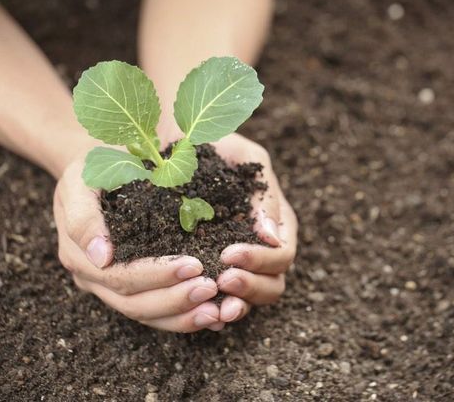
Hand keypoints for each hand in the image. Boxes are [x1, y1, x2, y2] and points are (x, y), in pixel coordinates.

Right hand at [53, 157, 224, 332]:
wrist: (95, 165)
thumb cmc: (94, 167)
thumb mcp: (81, 179)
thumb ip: (84, 216)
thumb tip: (102, 258)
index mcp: (79, 253)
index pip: (120, 277)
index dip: (157, 276)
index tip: (194, 265)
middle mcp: (93, 277)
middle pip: (135, 303)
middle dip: (175, 299)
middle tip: (212, 288)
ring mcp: (110, 287)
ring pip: (147, 315)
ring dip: (183, 315)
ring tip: (217, 310)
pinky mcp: (131, 288)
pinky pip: (156, 313)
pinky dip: (184, 317)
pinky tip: (214, 316)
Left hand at [212, 134, 297, 323]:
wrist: (172, 143)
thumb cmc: (213, 144)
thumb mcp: (243, 155)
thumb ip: (264, 192)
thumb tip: (272, 236)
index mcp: (274, 223)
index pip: (281, 255)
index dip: (261, 260)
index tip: (230, 253)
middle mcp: (260, 249)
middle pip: (272, 285)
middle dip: (250, 287)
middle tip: (221, 279)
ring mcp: (236, 265)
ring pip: (249, 301)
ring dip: (235, 305)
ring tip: (213, 305)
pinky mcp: (209, 273)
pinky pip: (219, 303)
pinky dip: (213, 312)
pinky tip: (199, 312)